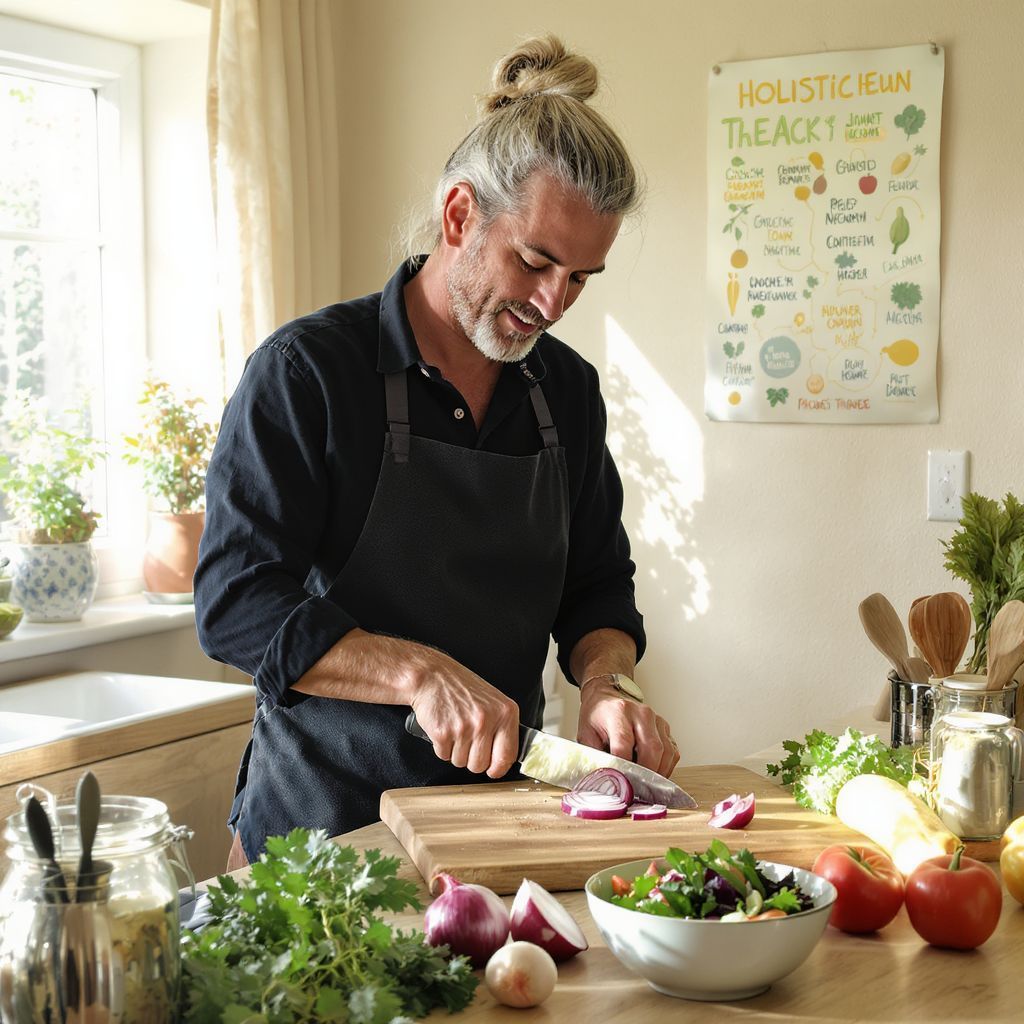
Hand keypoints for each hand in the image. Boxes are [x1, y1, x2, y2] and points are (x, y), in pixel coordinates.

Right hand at [408, 648, 519, 778]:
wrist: (432, 676)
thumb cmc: (461, 689)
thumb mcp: (492, 702)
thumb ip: (502, 728)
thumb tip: (504, 760)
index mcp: (505, 713)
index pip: (507, 755)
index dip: (498, 768)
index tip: (493, 770)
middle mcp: (486, 720)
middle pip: (481, 765)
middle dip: (472, 759)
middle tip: (467, 740)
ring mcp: (465, 728)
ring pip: (461, 762)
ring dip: (456, 752)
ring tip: (455, 730)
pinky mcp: (443, 733)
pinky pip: (444, 756)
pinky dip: (442, 747)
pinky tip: (444, 728)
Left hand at [576, 679, 678, 777]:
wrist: (606, 698)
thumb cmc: (597, 717)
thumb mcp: (585, 735)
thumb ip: (594, 757)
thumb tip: (602, 782)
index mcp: (618, 712)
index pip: (624, 744)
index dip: (624, 767)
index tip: (621, 783)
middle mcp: (641, 713)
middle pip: (651, 748)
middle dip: (645, 774)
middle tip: (636, 789)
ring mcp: (656, 719)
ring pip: (666, 752)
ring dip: (658, 773)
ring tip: (645, 785)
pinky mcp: (665, 728)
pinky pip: (672, 752)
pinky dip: (665, 767)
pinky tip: (653, 773)